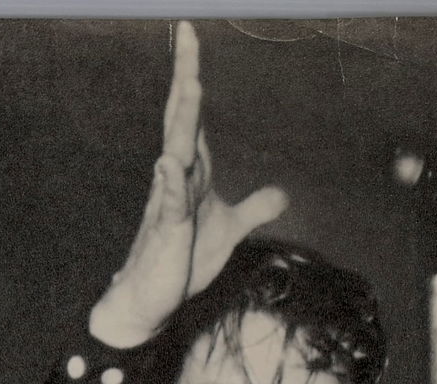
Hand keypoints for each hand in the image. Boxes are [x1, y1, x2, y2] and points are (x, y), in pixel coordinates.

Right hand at [89, 21, 287, 349]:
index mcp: (194, 171)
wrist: (153, 297)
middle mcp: (179, 177)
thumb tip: (283, 195)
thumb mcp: (229, 229)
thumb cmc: (184, 258)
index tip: (190, 33)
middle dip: (186, 76)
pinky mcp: (168, 231)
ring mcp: (171, 202)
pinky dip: (171, 182)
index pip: (192, 113)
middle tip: (187, 33)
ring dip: (184, 121)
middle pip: (183, 117)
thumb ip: (254, 208)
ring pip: (178, 152)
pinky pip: (171, 203)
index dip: (191, 73)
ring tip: (191, 85)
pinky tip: (169, 162)